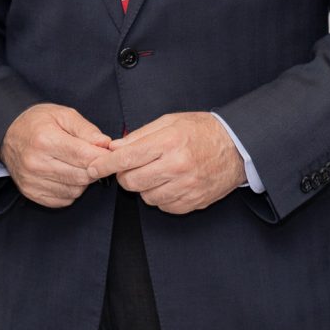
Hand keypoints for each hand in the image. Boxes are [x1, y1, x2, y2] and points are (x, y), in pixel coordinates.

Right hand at [0, 104, 111, 207]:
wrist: (6, 133)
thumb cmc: (36, 122)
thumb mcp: (63, 114)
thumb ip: (87, 129)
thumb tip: (106, 145)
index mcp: (45, 140)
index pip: (84, 156)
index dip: (102, 157)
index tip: (109, 154)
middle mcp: (36, 163)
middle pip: (81, 176)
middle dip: (94, 169)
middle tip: (94, 159)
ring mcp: (32, 181)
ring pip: (74, 190)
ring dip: (83, 181)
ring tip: (77, 165)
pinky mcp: (31, 192)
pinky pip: (63, 200)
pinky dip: (71, 190)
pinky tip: (66, 175)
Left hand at [100, 112, 247, 214]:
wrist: (237, 147)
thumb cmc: (202, 131)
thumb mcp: (170, 122)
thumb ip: (140, 135)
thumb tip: (114, 147)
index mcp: (169, 142)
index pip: (126, 158)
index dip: (104, 165)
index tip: (92, 168)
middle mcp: (177, 166)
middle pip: (132, 181)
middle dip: (125, 176)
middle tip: (131, 167)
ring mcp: (186, 186)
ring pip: (146, 197)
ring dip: (144, 187)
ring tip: (156, 173)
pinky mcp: (193, 202)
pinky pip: (164, 207)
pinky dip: (161, 197)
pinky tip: (169, 184)